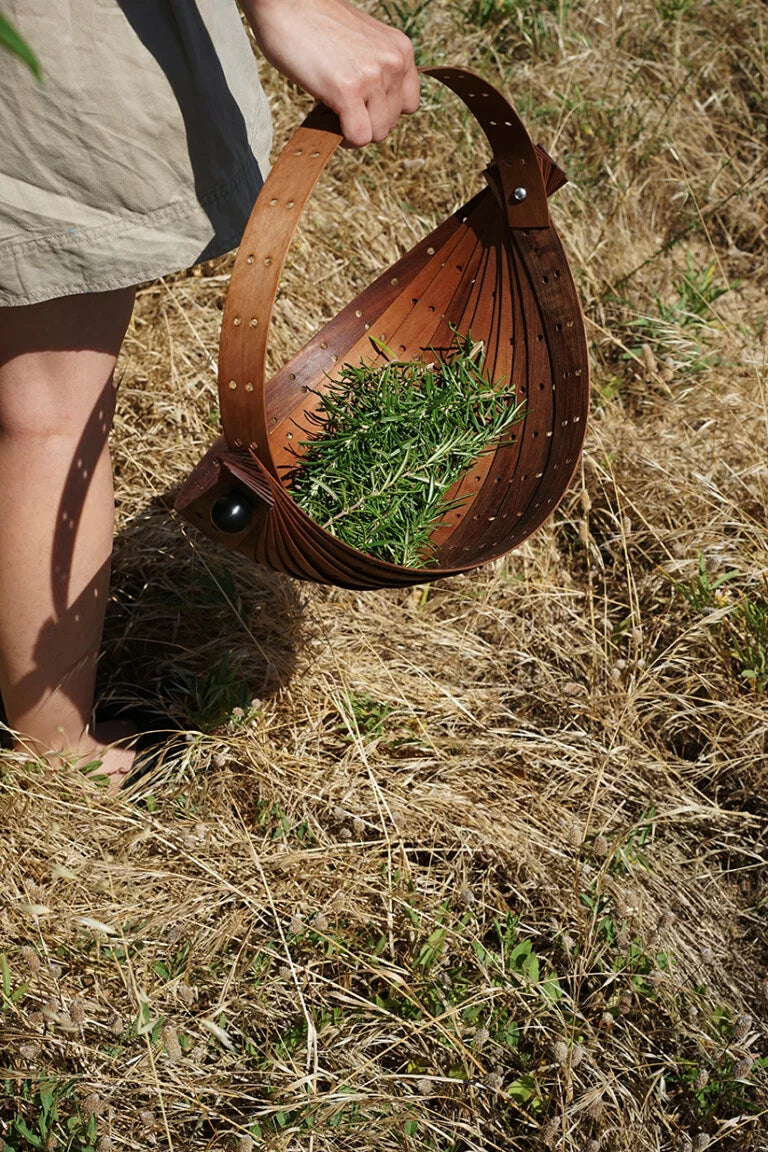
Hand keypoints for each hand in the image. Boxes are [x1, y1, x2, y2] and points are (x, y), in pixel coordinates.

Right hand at [241, 0, 419, 146]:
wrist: (283, 2)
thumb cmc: (314, 23)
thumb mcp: (361, 44)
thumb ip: (375, 70)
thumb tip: (371, 111)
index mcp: (400, 49)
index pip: (408, 104)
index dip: (383, 111)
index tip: (361, 106)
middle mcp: (393, 62)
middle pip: (390, 123)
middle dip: (365, 122)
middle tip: (340, 107)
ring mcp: (373, 76)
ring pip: (376, 134)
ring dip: (354, 131)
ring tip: (333, 110)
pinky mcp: (348, 90)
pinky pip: (358, 137)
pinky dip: (343, 138)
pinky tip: (329, 122)